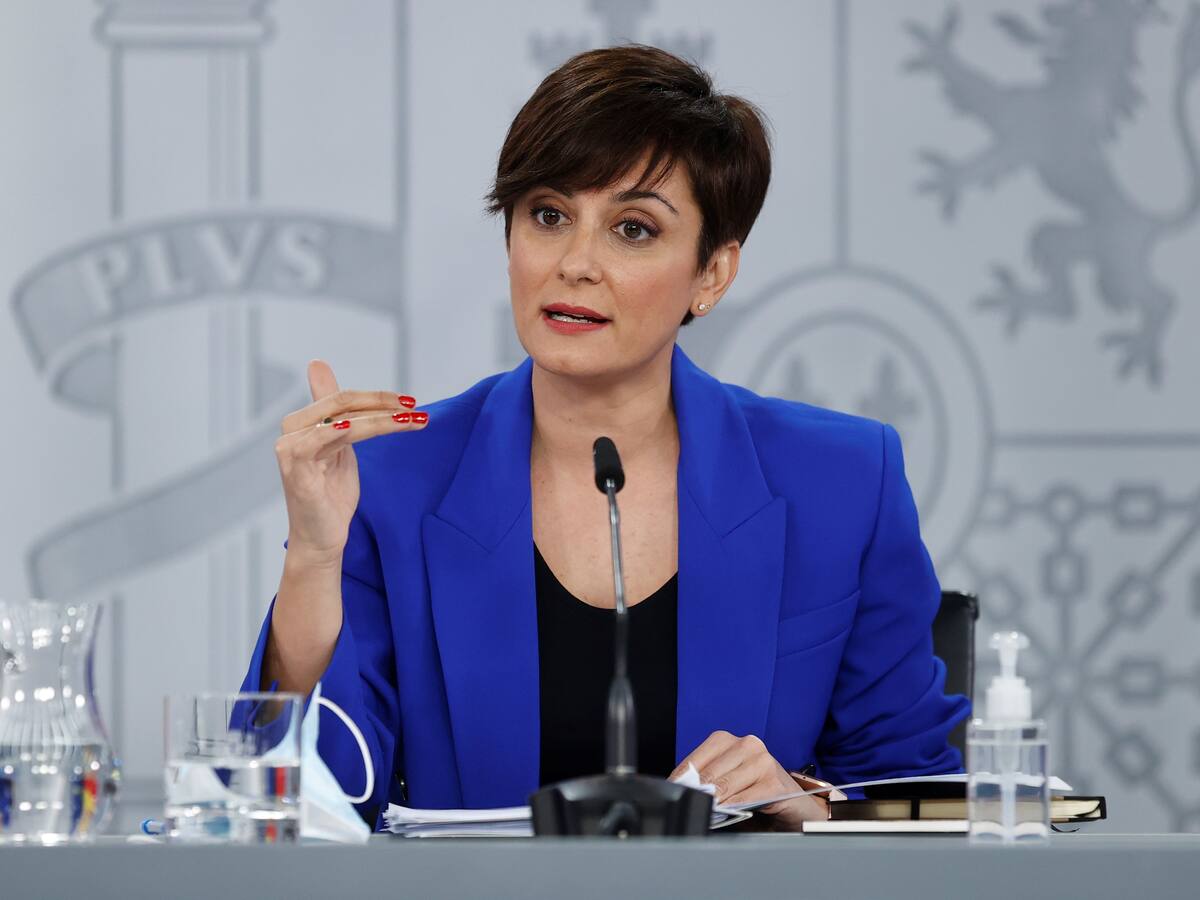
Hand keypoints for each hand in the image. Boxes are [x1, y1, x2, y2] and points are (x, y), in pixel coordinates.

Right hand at [274, 360, 428, 564]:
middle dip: (383, 404)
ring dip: (381, 419)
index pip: (344, 398)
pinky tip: (356, 426)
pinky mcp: (295, 468)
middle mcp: (291, 431)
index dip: (378, 397)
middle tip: (415, 408)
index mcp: (302, 422)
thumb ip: (338, 411)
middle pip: (343, 403)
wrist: (321, 538)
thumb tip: (317, 363)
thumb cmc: (330, 494)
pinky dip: (339, 431)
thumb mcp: (340, 446)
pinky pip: (321, 441)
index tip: (410, 402)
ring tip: (411, 419)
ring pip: (342, 421)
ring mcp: (290, 449)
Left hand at [670, 731, 826, 830]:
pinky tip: (727, 815)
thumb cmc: (757, 794)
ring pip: (724, 785)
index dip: (680, 782)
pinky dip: (731, 810)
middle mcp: (747, 745)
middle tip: (688, 810)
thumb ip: (706, 784)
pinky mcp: (774, 782)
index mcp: (728, 741)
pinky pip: (743, 799)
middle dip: (695, 795)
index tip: (673, 797)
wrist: (795, 806)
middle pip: (707, 774)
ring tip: (704, 814)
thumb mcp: (727, 784)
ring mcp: (762, 762)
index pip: (693, 761)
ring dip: (711, 804)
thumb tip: (680, 792)